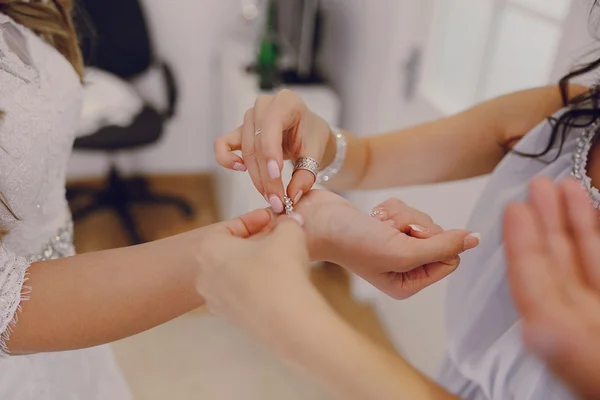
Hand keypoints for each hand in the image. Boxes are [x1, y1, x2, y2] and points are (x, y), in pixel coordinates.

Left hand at [196, 211, 326, 345]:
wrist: (286, 319)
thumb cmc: (279, 271)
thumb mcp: (288, 233)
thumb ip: (287, 223)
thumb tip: (291, 221)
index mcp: (209, 248)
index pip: (228, 228)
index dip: (253, 221)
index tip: (271, 220)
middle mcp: (204, 275)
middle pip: (229, 252)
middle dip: (253, 244)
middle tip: (276, 239)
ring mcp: (215, 300)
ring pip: (235, 275)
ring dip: (255, 266)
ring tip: (281, 262)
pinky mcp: (230, 319)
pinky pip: (242, 296)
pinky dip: (257, 288)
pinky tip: (279, 285)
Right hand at [214, 89, 331, 212]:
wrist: (307, 133)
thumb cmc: (312, 137)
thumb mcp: (316, 154)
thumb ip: (306, 175)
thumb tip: (293, 196)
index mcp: (286, 102)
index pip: (272, 125)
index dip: (271, 152)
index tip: (276, 176)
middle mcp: (264, 105)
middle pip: (258, 143)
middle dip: (266, 175)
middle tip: (276, 199)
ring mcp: (249, 117)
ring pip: (246, 150)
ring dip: (255, 176)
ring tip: (269, 195)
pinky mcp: (239, 131)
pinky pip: (222, 144)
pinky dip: (226, 158)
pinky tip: (240, 169)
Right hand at [296, 190, 479, 298]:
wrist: (316, 219)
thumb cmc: (352, 242)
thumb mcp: (401, 251)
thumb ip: (442, 247)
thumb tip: (476, 239)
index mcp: (408, 284)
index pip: (450, 259)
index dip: (433, 242)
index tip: (405, 239)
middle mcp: (404, 267)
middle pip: (439, 236)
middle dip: (414, 226)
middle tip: (388, 230)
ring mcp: (395, 245)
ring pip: (422, 220)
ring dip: (400, 215)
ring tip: (376, 223)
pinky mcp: (386, 224)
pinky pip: (407, 209)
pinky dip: (391, 208)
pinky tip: (372, 216)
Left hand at [504, 178, 599, 399]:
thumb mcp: (599, 374)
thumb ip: (571, 354)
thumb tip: (535, 330)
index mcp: (562, 336)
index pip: (532, 282)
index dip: (520, 244)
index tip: (514, 209)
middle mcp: (576, 319)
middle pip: (553, 262)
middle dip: (543, 222)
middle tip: (535, 186)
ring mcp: (596, 310)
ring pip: (581, 258)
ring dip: (571, 222)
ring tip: (563, 186)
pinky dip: (595, 237)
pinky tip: (590, 212)